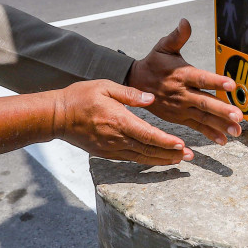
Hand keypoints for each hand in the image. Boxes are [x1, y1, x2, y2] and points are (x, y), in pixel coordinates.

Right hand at [52, 80, 193, 165]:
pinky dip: (145, 160)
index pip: (148, 135)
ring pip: (141, 157)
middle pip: (149, 150)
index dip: (166, 142)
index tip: (182, 145)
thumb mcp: (105, 86)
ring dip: (161, 160)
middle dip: (171, 154)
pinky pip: (130, 159)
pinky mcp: (105, 153)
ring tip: (178, 161)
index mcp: (119, 120)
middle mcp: (117, 138)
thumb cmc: (80, 97)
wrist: (57, 116)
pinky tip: (155, 159)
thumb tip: (150, 98)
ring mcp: (111, 148)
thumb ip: (129, 94)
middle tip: (189, 156)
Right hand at [126, 19, 242, 144]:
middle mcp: (182, 93)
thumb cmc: (154, 63)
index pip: (201, 78)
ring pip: (203, 117)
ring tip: (236, 130)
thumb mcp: (163, 47)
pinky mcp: (179, 117)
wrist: (135, 83)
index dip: (216, 81)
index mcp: (181, 74)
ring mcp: (181, 107)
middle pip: (204, 102)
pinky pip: (197, 126)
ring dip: (220, 124)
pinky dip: (210, 133)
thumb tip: (185, 22)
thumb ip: (177, 36)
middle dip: (222, 110)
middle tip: (238, 116)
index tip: (231, 84)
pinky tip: (223, 139)